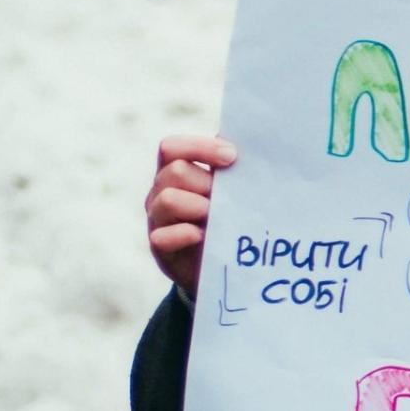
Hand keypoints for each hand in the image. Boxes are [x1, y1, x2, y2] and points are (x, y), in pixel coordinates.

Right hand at [145, 135, 236, 294]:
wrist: (221, 263)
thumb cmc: (227, 218)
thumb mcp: (229, 192)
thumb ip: (231, 171)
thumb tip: (252, 150)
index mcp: (175, 171)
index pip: (173, 148)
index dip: (200, 147)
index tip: (232, 157)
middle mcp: (160, 191)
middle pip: (176, 171)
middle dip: (207, 183)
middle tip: (227, 199)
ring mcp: (157, 219)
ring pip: (169, 199)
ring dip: (199, 206)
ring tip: (218, 218)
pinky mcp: (159, 246)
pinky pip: (162, 236)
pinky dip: (186, 234)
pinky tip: (204, 236)